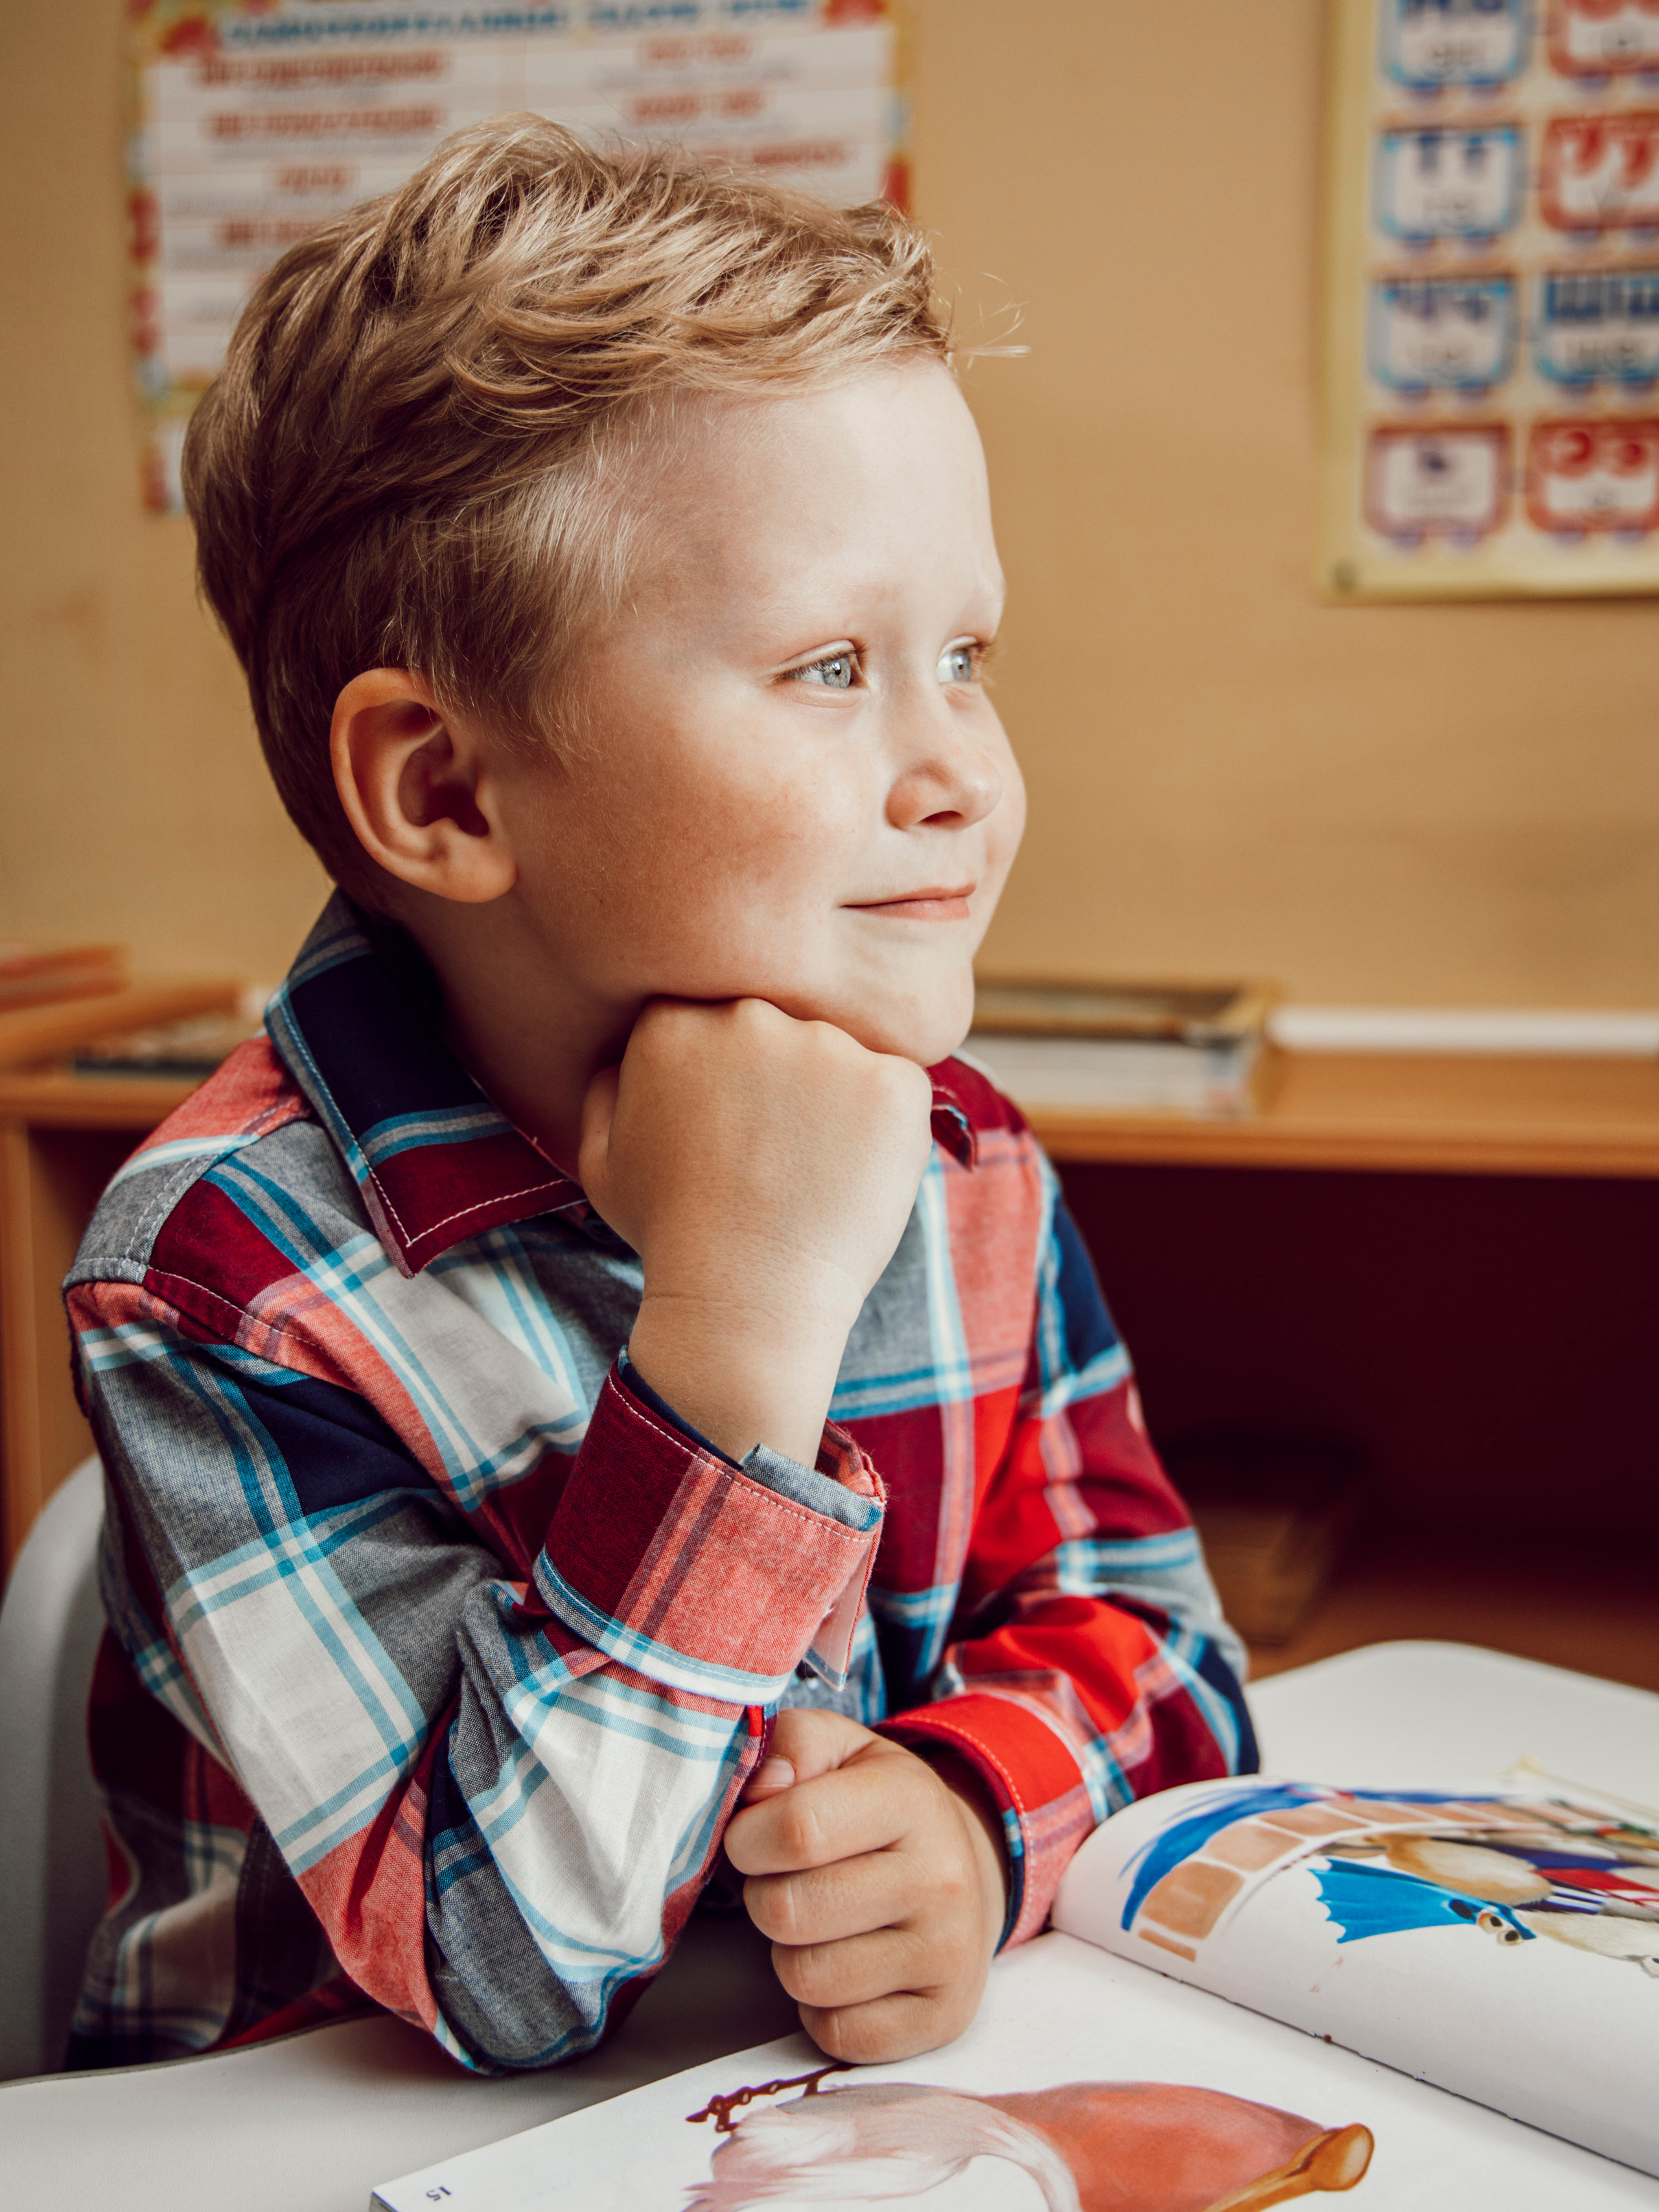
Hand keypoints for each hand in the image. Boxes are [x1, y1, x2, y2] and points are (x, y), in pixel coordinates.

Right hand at [579, 998, 933, 1466]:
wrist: (744, 1301)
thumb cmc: (669, 1235)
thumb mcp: (601, 1158)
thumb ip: (609, 1085)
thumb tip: (632, 1049)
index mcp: (672, 1020)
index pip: (717, 1019)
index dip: (728, 1074)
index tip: (731, 1125)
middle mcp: (749, 1015)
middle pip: (781, 1026)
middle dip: (782, 1079)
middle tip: (774, 1153)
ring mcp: (827, 1045)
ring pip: (841, 1054)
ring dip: (835, 1100)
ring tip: (811, 1173)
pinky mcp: (893, 1081)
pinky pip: (897, 1085)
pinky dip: (884, 1128)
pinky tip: (851, 1176)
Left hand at [723, 1708, 1007, 2062]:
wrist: (966, 1873)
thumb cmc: (881, 1808)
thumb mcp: (842, 1750)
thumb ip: (793, 1743)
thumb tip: (760, 1792)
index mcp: (911, 1799)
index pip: (796, 1829)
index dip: (747, 1839)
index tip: (752, 1838)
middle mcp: (942, 1879)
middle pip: (789, 1911)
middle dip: (764, 1897)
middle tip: (789, 1883)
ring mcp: (949, 1955)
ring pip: (806, 1978)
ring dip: (790, 1954)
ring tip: (821, 1924)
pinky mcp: (944, 2019)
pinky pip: (836, 2034)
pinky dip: (821, 2008)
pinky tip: (845, 1968)